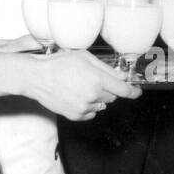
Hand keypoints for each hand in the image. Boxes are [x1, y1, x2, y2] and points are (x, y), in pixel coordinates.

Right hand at [26, 50, 140, 119]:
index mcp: (97, 79)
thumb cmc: (59, 63)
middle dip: (108, 89)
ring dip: (97, 98)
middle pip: (112, 97)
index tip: (137, 92)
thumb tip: (122, 76)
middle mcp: (93, 95)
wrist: (37, 78)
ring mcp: (84, 107)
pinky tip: (75, 96)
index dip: (133, 92)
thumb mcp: (85, 58)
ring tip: (80, 87)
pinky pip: (91, 113)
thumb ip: (106, 68)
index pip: (124, 90)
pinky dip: (87, 106)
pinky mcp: (76, 116)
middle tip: (93, 80)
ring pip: (101, 105)